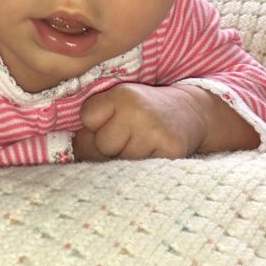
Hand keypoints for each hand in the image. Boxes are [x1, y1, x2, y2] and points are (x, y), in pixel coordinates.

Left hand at [72, 83, 259, 161]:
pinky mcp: (169, 151)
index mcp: (121, 93)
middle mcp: (137, 109)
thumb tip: (72, 152)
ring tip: (143, 145)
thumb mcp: (120, 104)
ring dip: (127, 160)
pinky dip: (143, 168)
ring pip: (118, 162)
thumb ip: (94, 123)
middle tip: (132, 135)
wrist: (193, 112)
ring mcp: (154, 131)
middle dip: (110, 147)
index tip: (115, 119)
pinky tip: (154, 154)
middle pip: (100, 145)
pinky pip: (139, 172)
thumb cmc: (145, 113)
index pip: (87, 118)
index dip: (96, 125)